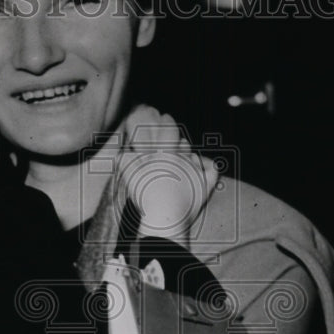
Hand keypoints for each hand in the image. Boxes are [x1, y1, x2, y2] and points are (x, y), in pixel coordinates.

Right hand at [113, 106, 218, 243]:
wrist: (165, 217)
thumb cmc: (146, 197)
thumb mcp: (130, 177)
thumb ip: (124, 162)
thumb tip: (120, 154)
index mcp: (166, 155)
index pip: (169, 130)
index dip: (168, 121)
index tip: (166, 116)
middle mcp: (183, 160)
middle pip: (183, 143)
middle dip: (178, 141)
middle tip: (172, 144)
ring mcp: (196, 173)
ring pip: (195, 155)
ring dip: (189, 154)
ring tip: (184, 157)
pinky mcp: (205, 186)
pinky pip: (212, 170)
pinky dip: (209, 166)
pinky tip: (206, 165)